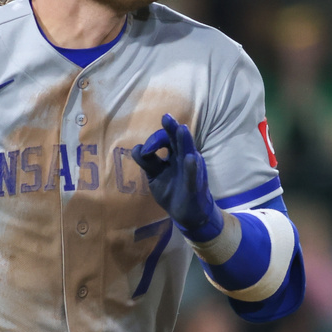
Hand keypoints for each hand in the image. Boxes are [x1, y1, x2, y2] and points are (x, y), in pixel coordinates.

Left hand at [132, 114, 223, 241]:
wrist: (188, 213)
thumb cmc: (171, 191)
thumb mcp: (155, 176)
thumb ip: (147, 162)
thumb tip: (137, 148)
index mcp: (174, 154)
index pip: (165, 140)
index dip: (154, 141)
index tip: (145, 152)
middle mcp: (184, 158)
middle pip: (178, 140)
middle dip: (172, 128)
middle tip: (166, 118)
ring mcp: (191, 170)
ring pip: (188, 152)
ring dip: (184, 140)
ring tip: (182, 129)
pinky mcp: (195, 185)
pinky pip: (193, 175)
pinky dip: (191, 167)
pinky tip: (191, 158)